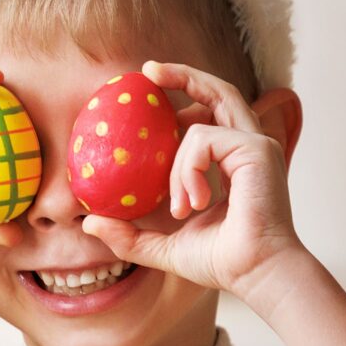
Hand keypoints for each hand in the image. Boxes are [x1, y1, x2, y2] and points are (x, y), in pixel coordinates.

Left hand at [81, 60, 308, 301]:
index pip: (209, 115)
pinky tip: (193, 204)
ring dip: (176, 163)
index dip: (184, 96)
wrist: (255, 274)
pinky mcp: (256, 149)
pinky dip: (187, 170)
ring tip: (179, 206)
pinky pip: (203, 139)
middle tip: (147, 70)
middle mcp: (248, 146)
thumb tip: (89, 223)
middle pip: (218, 92)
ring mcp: (255, 145)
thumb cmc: (222, 262)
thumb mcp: (163, 246)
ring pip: (202, 119)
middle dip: (183, 75)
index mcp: (233, 161)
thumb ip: (129, 235)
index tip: (150, 87)